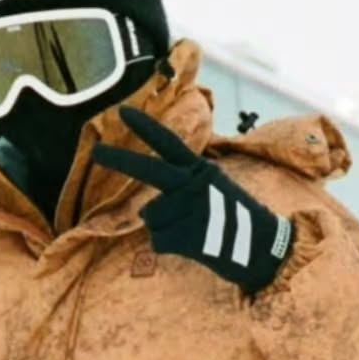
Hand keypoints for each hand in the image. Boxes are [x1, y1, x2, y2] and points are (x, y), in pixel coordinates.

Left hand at [93, 104, 295, 294]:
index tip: (122, 113)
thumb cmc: (236, 219)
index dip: (146, 127)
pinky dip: (169, 246)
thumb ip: (187, 184)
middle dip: (120, 160)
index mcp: (200, 170)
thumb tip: (149, 205)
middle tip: (96, 152)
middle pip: (149, 170)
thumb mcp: (215, 187)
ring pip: (151, 216)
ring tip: (190, 231)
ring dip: (163, 227)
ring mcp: (189, 209)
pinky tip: (191, 245)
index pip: (169, 142)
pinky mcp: (187, 234)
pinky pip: (157, 240)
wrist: (262, 247)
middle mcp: (193, 184)